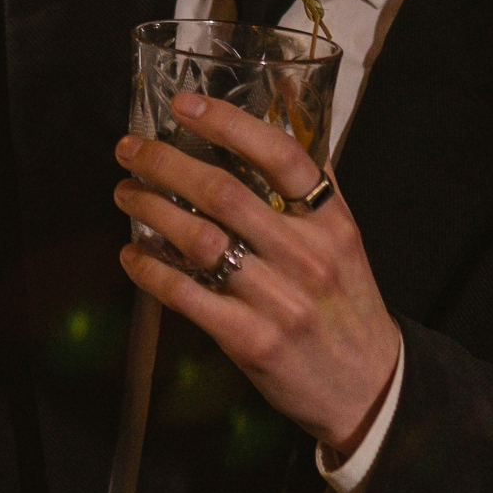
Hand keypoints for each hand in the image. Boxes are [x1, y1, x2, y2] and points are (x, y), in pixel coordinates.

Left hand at [114, 96, 398, 456]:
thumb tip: (278, 118)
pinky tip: (132, 254)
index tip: (185, 106)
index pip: (282, 157)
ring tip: (125, 192)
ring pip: (199, 240)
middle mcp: (307, 256)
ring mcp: (279, 300)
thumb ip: (311, 187)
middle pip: (225, 193)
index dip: (229, 124)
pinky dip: (151, 271)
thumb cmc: (346, 305)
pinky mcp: (250, 340)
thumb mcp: (343, 240)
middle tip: (130, 150)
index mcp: (332, 224)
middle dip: (166, 164)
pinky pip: (186, 295)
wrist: (368, 387)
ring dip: (151, 209)